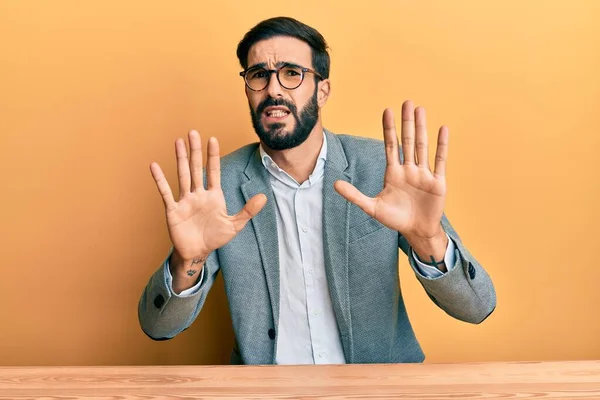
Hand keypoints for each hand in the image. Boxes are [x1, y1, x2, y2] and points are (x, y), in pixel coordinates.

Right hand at [150, 131, 266, 265]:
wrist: (198, 253)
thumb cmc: (215, 238)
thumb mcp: (235, 225)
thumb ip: (248, 211)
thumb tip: (264, 197)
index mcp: (214, 195)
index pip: (213, 171)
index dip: (213, 156)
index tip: (212, 139)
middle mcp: (198, 194)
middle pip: (196, 168)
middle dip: (195, 151)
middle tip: (193, 132)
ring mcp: (185, 200)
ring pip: (182, 175)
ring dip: (180, 159)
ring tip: (178, 142)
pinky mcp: (173, 210)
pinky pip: (166, 192)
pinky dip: (160, 180)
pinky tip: (154, 166)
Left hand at [334, 100, 447, 241]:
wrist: (417, 231)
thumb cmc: (395, 219)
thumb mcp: (372, 207)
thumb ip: (354, 195)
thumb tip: (334, 184)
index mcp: (393, 173)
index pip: (390, 146)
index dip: (389, 129)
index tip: (387, 110)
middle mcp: (408, 169)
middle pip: (407, 141)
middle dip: (406, 122)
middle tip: (407, 102)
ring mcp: (423, 174)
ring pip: (422, 146)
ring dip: (421, 128)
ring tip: (421, 110)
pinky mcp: (437, 182)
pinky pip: (440, 160)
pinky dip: (442, 145)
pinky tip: (442, 129)